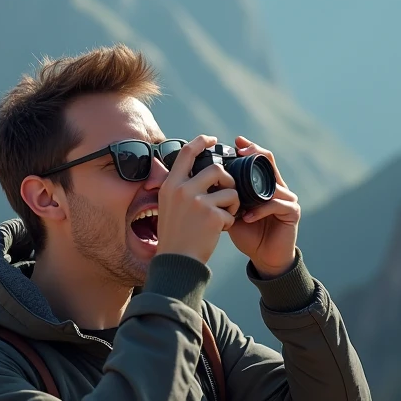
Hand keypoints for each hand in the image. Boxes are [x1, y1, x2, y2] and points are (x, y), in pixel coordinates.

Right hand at [155, 135, 240, 264]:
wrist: (177, 261)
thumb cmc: (175, 234)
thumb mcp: (168, 205)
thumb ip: (179, 187)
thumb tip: (195, 169)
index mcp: (171, 185)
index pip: (187, 152)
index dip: (201, 141)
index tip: (213, 139)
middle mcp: (182, 190)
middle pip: (216, 169)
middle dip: (227, 180)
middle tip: (227, 192)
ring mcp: (198, 202)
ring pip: (229, 190)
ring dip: (232, 202)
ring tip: (224, 214)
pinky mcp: (212, 216)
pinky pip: (232, 210)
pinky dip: (230, 221)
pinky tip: (220, 229)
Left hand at [228, 136, 299, 278]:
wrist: (263, 257)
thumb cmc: (247, 233)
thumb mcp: (230, 211)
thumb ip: (222, 196)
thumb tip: (200, 180)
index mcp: (263, 184)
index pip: (260, 158)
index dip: (250, 147)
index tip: (236, 141)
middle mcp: (278, 187)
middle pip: (269, 162)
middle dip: (255, 154)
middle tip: (241, 151)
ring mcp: (287, 198)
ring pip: (272, 183)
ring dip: (253, 189)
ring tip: (236, 193)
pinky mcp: (292, 212)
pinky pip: (276, 205)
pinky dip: (260, 210)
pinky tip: (247, 217)